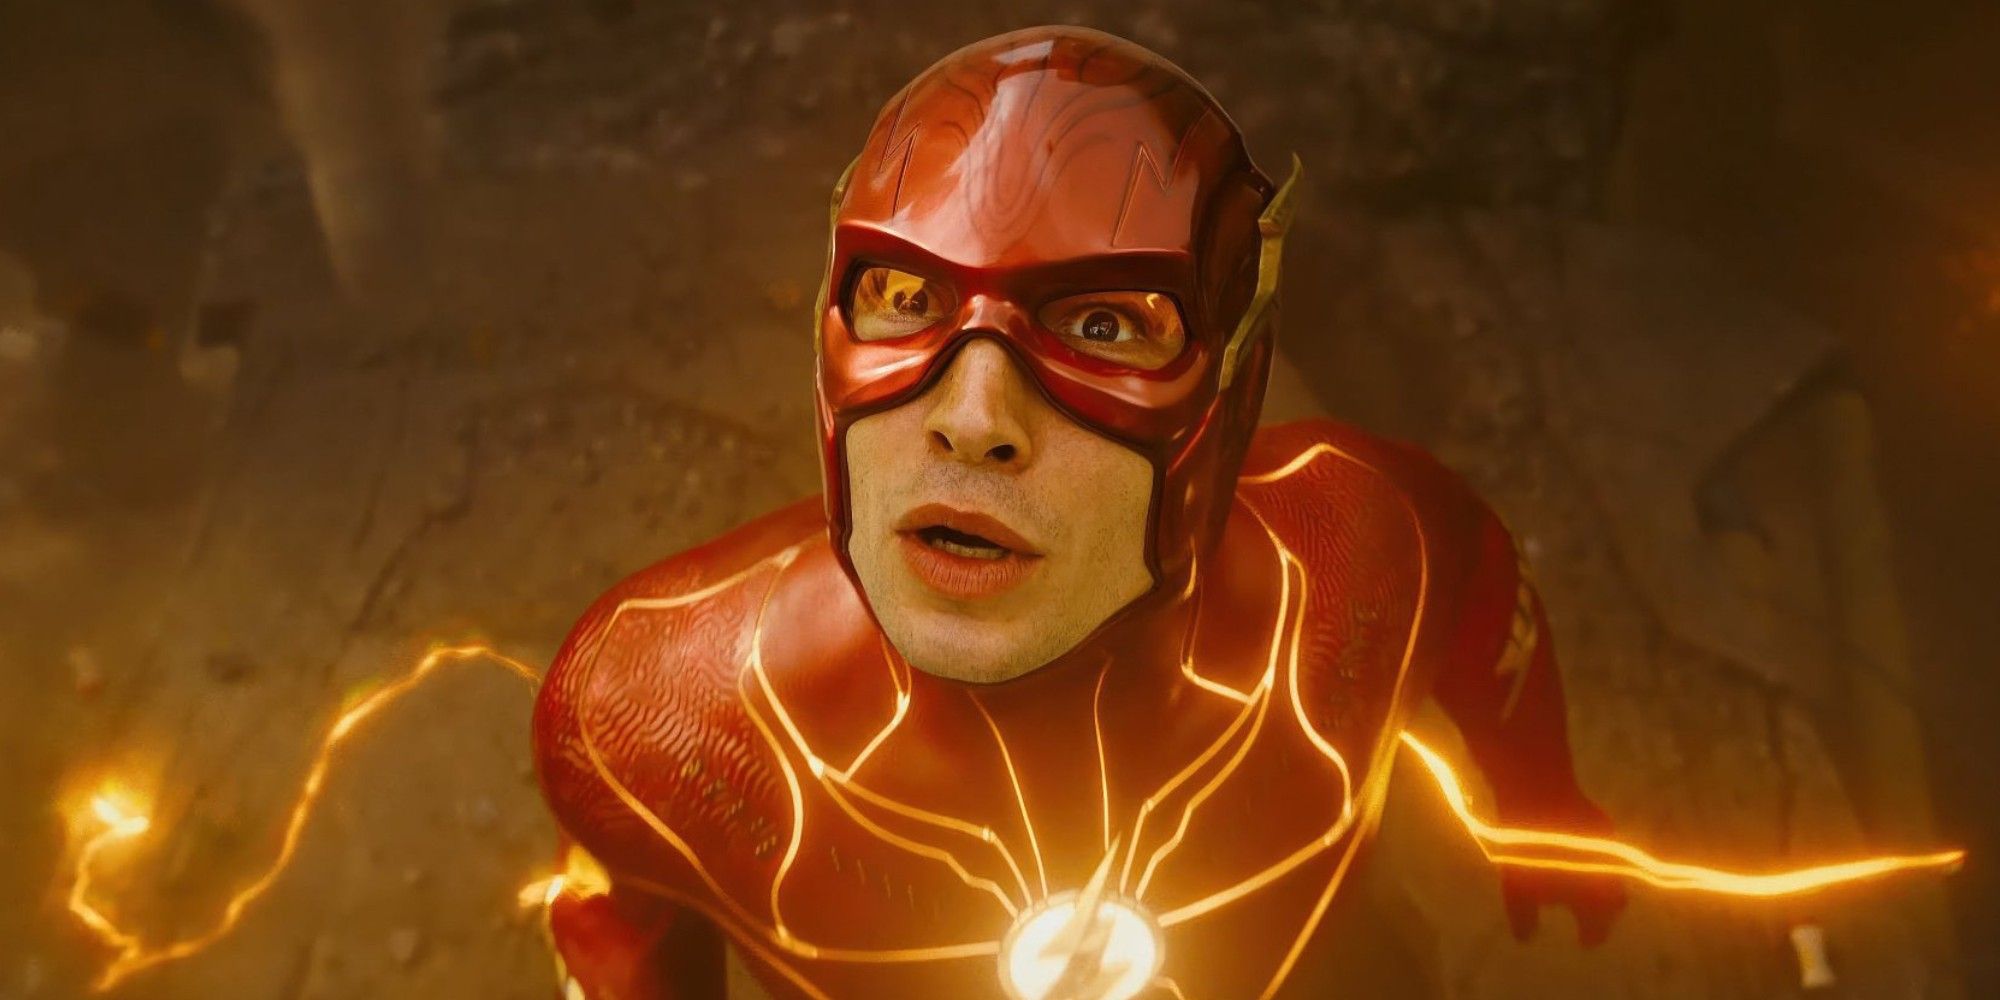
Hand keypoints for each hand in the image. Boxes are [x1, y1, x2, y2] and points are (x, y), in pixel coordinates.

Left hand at [1494, 800, 1627, 945]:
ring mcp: (1611, 849)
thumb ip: (1525, 919)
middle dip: (1603, 912)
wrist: (1537, 796)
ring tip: (1577, 884)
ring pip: (1611, 875)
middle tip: (1586, 914)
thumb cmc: (1528, 852)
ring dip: (1599, 884)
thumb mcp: (1517, 892)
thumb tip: (1526, 938)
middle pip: (1614, 903)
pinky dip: (1593, 858)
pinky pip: (1603, 850)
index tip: (1584, 941)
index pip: (1600, 929)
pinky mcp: (1603, 823)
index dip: (1591, 936)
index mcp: (1596, 901)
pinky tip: (1572, 853)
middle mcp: (1612, 877)